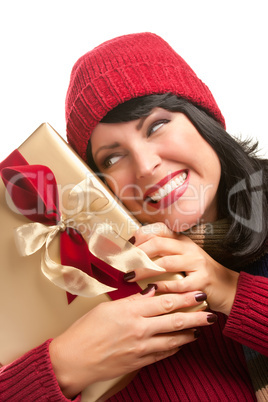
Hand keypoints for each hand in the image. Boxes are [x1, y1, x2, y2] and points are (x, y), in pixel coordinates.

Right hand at [49, 286, 215, 398]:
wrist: (74, 360)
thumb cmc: (85, 331)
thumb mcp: (107, 308)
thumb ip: (132, 301)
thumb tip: (150, 293)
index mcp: (131, 311)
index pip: (164, 301)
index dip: (184, 297)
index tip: (197, 294)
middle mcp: (139, 329)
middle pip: (174, 320)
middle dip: (196, 315)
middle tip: (211, 312)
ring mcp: (141, 348)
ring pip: (173, 339)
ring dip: (190, 333)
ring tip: (202, 328)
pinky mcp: (139, 363)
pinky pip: (163, 354)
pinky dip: (175, 348)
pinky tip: (182, 343)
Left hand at [125, 223, 238, 315]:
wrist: (228, 288)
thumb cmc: (199, 274)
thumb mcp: (183, 257)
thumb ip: (164, 253)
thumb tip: (134, 253)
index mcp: (182, 240)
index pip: (158, 229)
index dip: (140, 235)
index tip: (126, 245)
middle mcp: (189, 248)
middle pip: (158, 244)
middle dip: (137, 254)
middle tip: (123, 264)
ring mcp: (197, 263)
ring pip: (165, 263)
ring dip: (144, 270)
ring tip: (130, 277)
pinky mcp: (203, 281)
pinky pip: (179, 283)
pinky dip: (163, 286)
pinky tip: (151, 289)